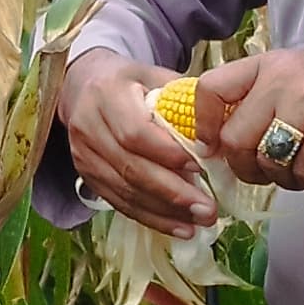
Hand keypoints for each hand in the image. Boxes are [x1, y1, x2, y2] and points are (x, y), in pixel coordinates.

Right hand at [59, 50, 216, 233]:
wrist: (85, 88)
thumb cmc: (130, 83)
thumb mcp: (155, 77)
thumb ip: (184, 101)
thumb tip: (220, 133)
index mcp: (107, 94)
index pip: (135, 132)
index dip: (167, 154)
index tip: (200, 167)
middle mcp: (88, 126)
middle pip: (131, 167)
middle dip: (173, 193)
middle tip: (208, 209)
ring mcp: (84, 155)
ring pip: (126, 191)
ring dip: (165, 212)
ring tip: (200, 222)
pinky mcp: (87, 176)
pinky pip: (120, 203)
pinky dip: (152, 218)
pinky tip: (179, 227)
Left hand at [211, 48, 303, 190]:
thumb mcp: (296, 75)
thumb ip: (262, 98)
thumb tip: (222, 141)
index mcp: (267, 64)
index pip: (211, 88)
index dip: (202, 124)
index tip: (210, 146)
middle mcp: (281, 80)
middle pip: (234, 137)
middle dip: (242, 167)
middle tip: (260, 174)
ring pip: (266, 160)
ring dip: (278, 179)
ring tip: (295, 175)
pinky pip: (302, 170)